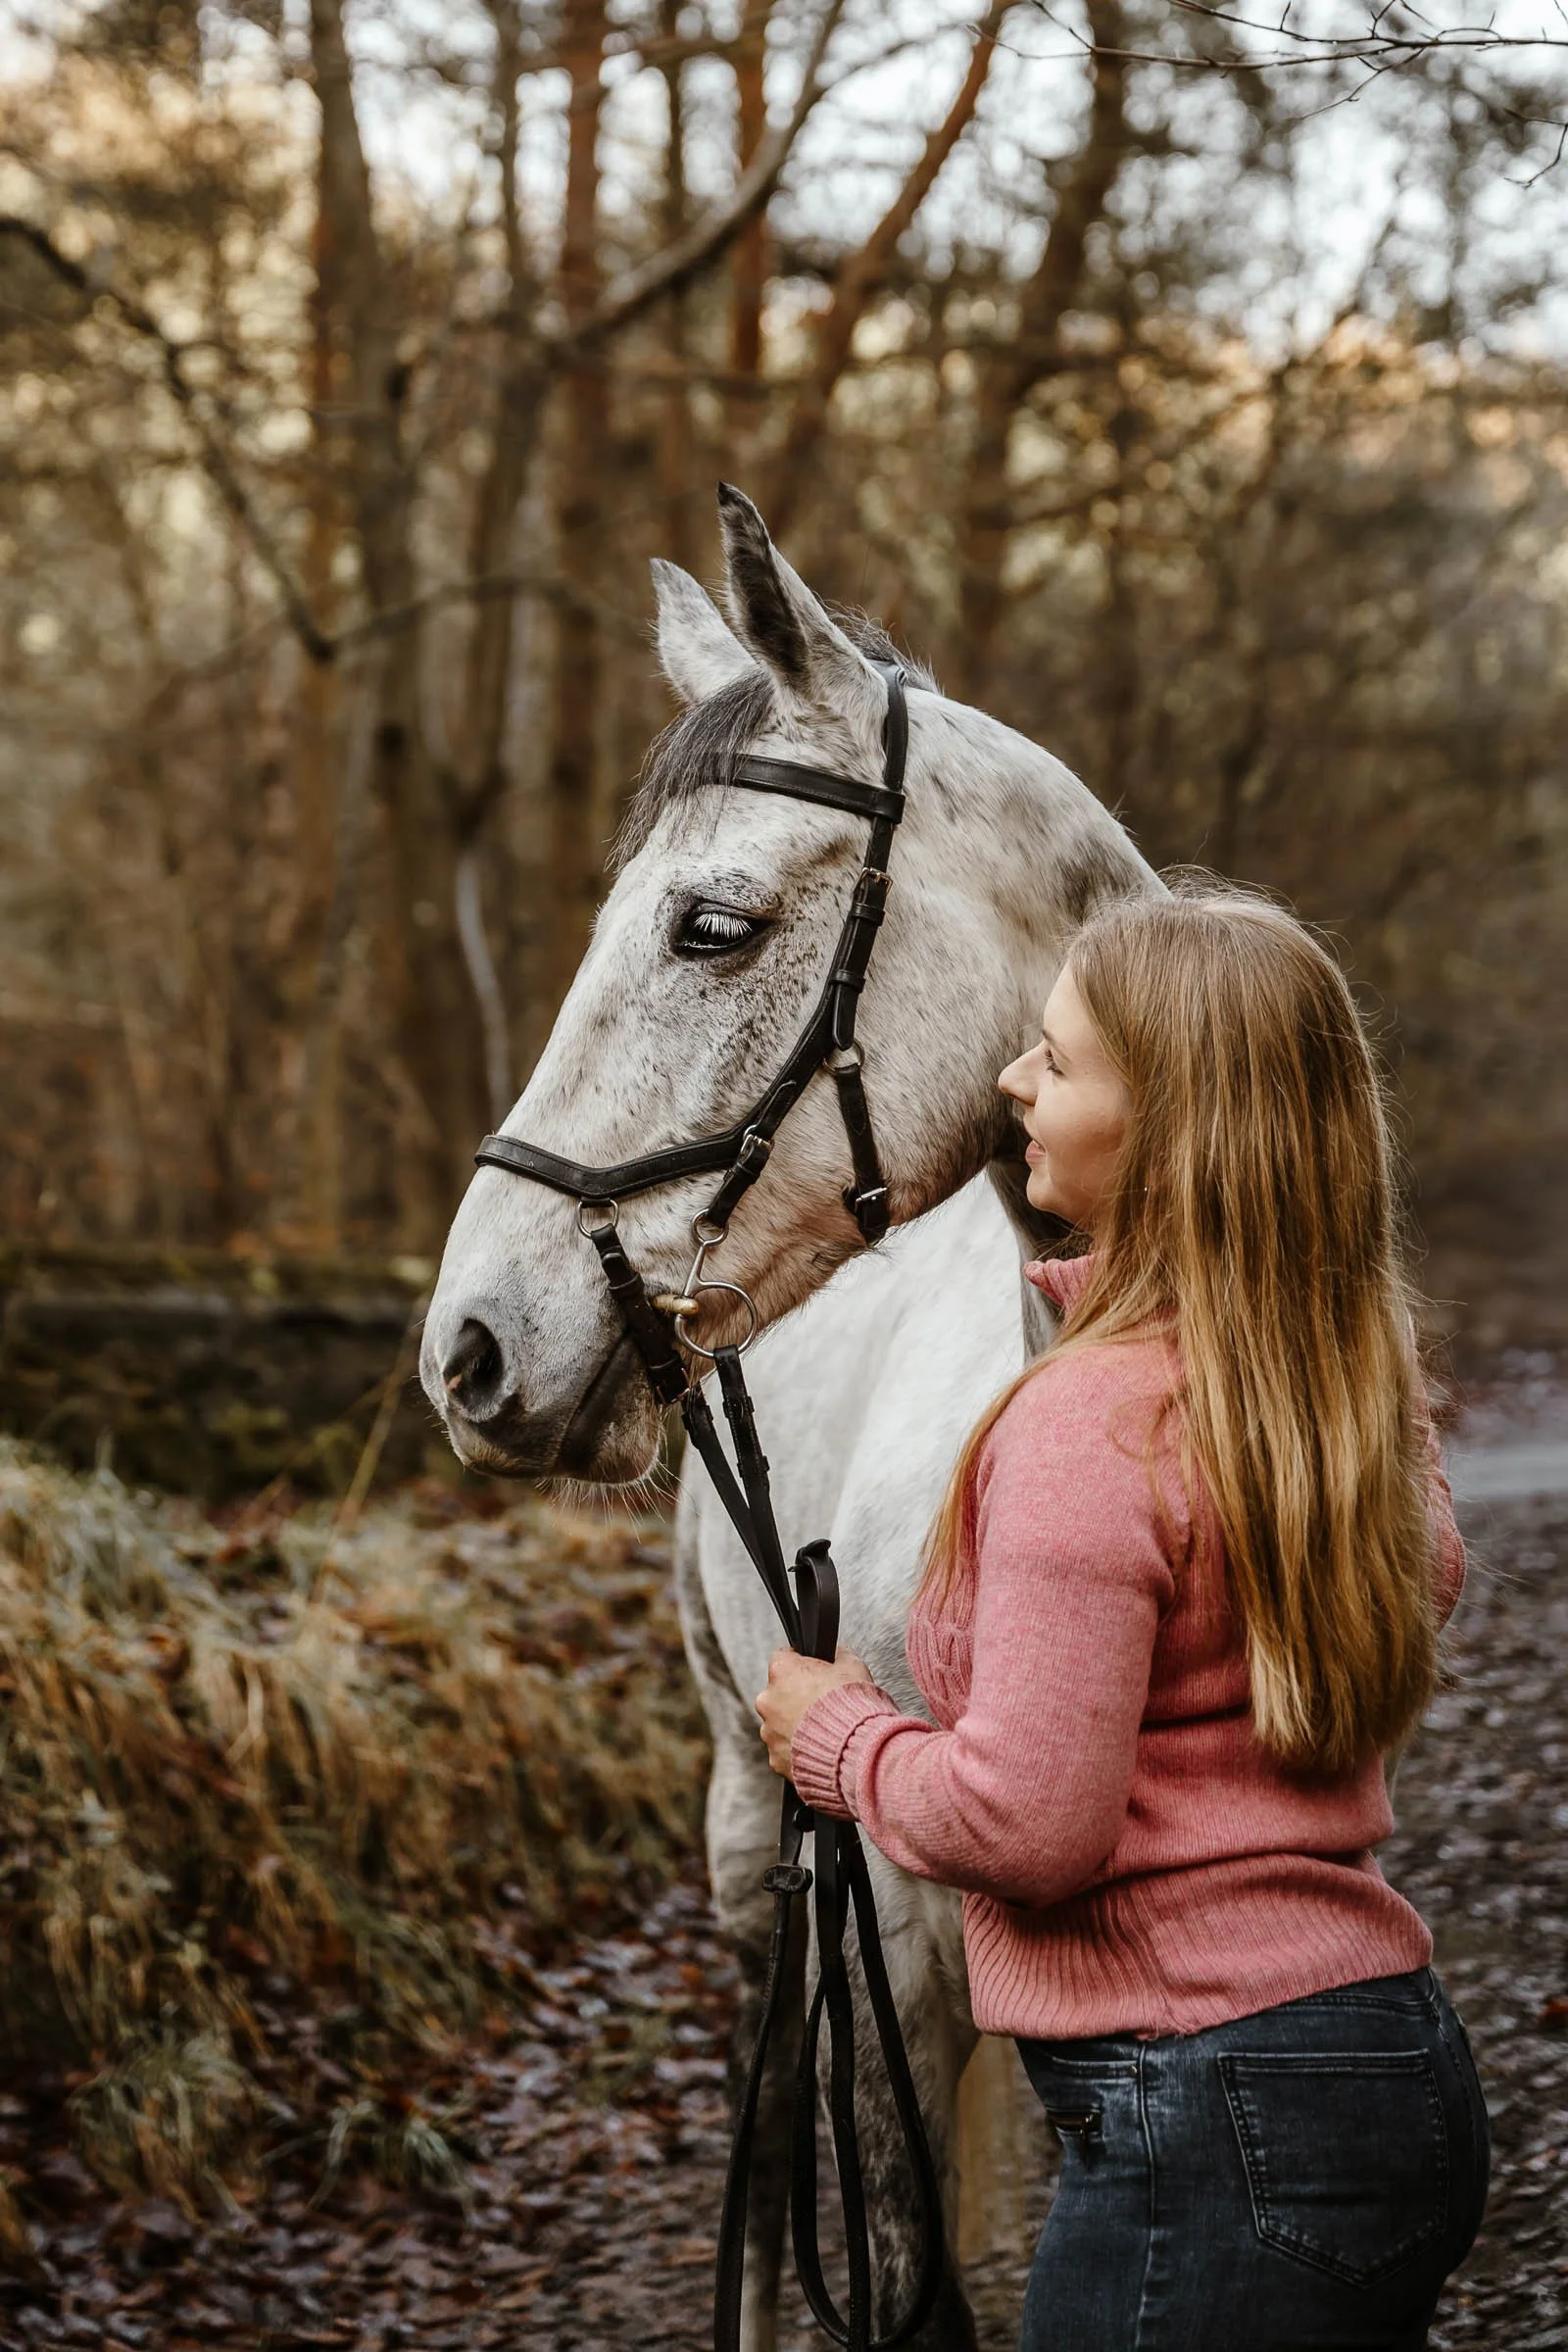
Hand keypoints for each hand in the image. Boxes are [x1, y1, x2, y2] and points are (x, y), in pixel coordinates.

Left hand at [755, 1645, 873, 1778]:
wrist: (855, 1750)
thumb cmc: (852, 1705)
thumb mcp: (852, 1666)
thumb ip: (838, 1656)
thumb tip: (836, 1654)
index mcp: (782, 1671)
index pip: (783, 1658)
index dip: (801, 1664)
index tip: (813, 1672)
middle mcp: (769, 1700)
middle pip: (778, 1693)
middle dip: (796, 1697)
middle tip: (822, 1704)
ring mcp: (770, 1732)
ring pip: (779, 1724)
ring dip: (796, 1725)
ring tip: (823, 1730)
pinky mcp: (776, 1758)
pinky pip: (785, 1750)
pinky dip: (798, 1749)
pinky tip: (820, 1748)